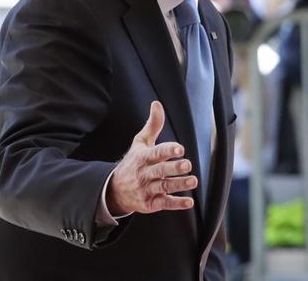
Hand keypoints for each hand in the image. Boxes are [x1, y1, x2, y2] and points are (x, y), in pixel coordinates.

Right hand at [106, 101, 196, 215]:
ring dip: (179, 185)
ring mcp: (146, 190)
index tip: (179, 149)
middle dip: (173, 169)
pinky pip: (164, 204)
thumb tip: (157, 104)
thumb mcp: (140, 143)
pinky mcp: (150, 204)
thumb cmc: (133, 162)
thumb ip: (152, 125)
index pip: (155, 153)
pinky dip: (176, 204)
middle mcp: (143, 174)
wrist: (114, 190)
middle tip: (188, 165)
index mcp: (142, 158)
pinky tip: (189, 202)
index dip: (167, 150)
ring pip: (163, 188)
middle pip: (159, 171)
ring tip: (193, 181)